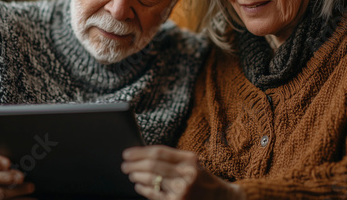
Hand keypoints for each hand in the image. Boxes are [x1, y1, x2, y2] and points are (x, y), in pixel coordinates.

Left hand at [121, 145, 244, 199]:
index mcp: (189, 159)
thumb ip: (172, 158)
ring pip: (151, 180)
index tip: (127, 153)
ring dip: (136, 176)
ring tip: (131, 174)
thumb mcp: (192, 163)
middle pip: (153, 165)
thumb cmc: (202, 179)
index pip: (159, 152)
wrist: (221, 199)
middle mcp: (186, 174)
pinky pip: (154, 195)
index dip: (139, 152)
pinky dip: (143, 189)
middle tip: (124, 164)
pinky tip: (138, 186)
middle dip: (134, 164)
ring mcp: (182, 190)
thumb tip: (144, 154)